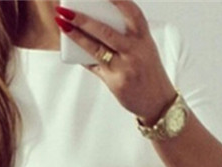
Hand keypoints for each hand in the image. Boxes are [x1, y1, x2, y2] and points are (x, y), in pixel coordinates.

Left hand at [55, 1, 176, 122]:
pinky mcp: (116, 82)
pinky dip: (82, 57)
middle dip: (83, 19)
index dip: (118, 0)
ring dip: (76, 35)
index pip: (132, 12)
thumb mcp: (144, 49)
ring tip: (62, 24)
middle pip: (105, 31)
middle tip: (65, 9)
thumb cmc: (148, 71)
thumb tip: (95, 23)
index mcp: (144, 38)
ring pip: (95, 48)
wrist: (159, 103)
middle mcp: (135, 51)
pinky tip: (71, 49)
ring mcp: (125, 68)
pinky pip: (94, 66)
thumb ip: (126, 36)